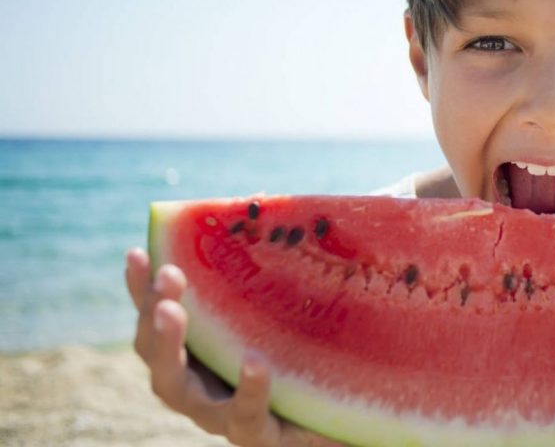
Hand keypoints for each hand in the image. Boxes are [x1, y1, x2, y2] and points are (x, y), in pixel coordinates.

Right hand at [125, 248, 347, 446]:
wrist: (345, 411)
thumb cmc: (306, 350)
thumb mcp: (284, 304)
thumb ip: (265, 263)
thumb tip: (260, 201)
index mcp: (197, 351)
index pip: (155, 317)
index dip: (141, 288)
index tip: (138, 251)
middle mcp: (198, 384)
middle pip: (155, 354)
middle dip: (152, 312)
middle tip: (166, 276)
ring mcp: (221, 414)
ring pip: (179, 391)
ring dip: (171, 347)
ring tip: (174, 312)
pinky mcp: (259, 435)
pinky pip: (245, 417)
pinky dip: (247, 390)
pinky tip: (255, 363)